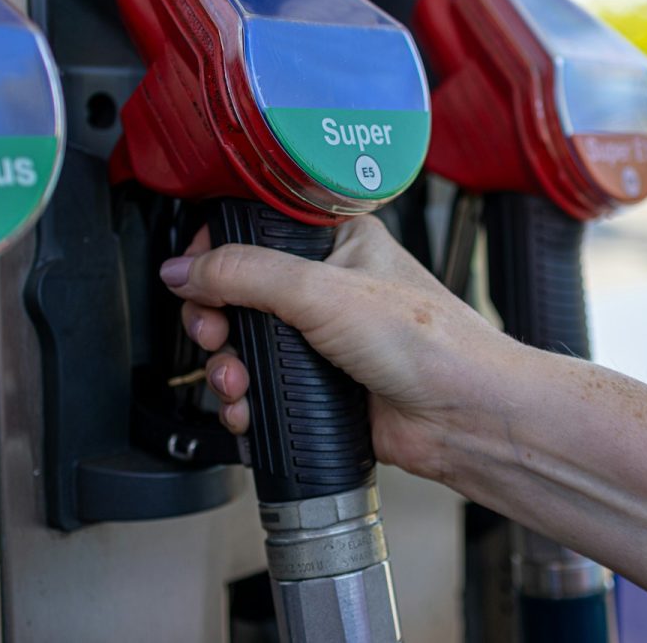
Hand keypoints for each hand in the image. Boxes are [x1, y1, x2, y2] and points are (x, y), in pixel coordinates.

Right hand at [159, 214, 515, 480]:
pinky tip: (249, 410)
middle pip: (238, 294)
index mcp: (336, 240)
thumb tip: (184, 268)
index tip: (194, 278)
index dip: (215, 252)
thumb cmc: (427, 342)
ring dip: (228, 368)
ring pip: (245, 346)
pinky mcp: (320, 385)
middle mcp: (327, 285)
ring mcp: (322, 338)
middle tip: (216, 336)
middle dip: (215, 321)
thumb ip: (245, 274)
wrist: (462, 415)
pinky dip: (247, 402)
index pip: (253, 230)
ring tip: (237, 384)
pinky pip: (263, 388)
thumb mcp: (322, 291)